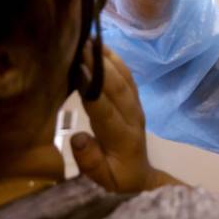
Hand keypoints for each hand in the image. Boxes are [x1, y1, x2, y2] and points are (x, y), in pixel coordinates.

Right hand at [70, 45, 157, 192]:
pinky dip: (115, 59)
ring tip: (89, 38)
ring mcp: (136, 106)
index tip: (78, 69)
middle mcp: (132, 117)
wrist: (140, 177)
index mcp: (122, 138)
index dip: (92, 89)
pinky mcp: (135, 100)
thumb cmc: (116, 179)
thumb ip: (90, 162)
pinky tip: (102, 45)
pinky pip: (128, 76)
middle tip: (80, 44)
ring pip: (124, 78)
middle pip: (117, 88)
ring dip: (108, 58)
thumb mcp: (103, 181)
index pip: (105, 111)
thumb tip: (78, 138)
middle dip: (99, 65)